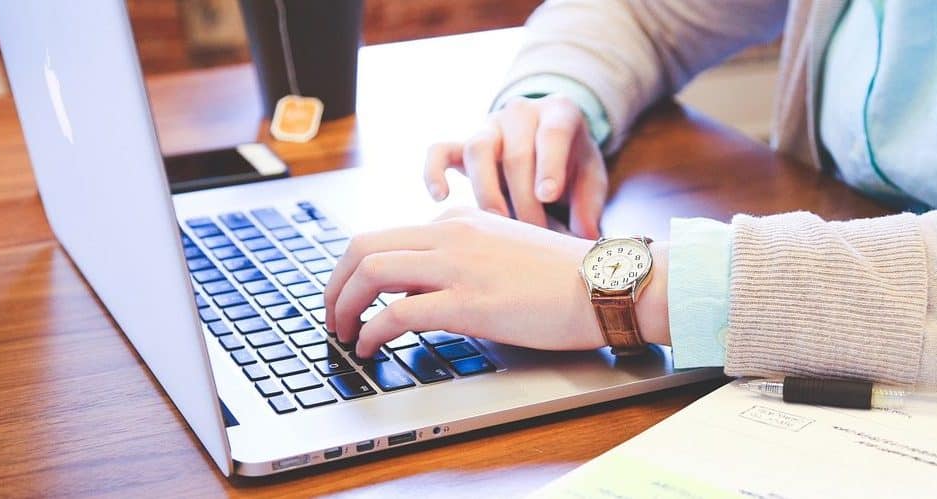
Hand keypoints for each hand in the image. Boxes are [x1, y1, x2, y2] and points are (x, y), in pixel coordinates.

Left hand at [323, 208, 670, 357]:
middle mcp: (450, 234)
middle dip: (335, 283)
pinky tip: (370, 348)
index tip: (351, 295)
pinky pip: (397, 312)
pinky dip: (371, 332)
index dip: (356, 270)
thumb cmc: (563, 275)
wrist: (605, 283)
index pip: (386, 236)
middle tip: (331, 314)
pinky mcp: (468, 302)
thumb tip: (424, 285)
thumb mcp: (503, 248)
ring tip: (342, 333)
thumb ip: (463, 256)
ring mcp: (458, 266)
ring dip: (343, 305)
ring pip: (371, 272)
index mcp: (459, 221)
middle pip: (363, 246)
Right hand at [423, 95, 607, 238]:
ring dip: (487, 191)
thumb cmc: (572, 164)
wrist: (548, 142)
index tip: (548, 195)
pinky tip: (441, 197)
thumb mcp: (591, 177)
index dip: (549, 165)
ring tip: (497, 224)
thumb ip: (590, 204)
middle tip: (533, 234)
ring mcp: (488, 127)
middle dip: (524, 198)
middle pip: (515, 152)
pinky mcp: (462, 144)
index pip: (552, 133)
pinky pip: (439, 151)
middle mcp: (521, 113)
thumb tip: (585, 237)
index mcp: (559, 113)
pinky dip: (434, 171)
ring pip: (477, 149)